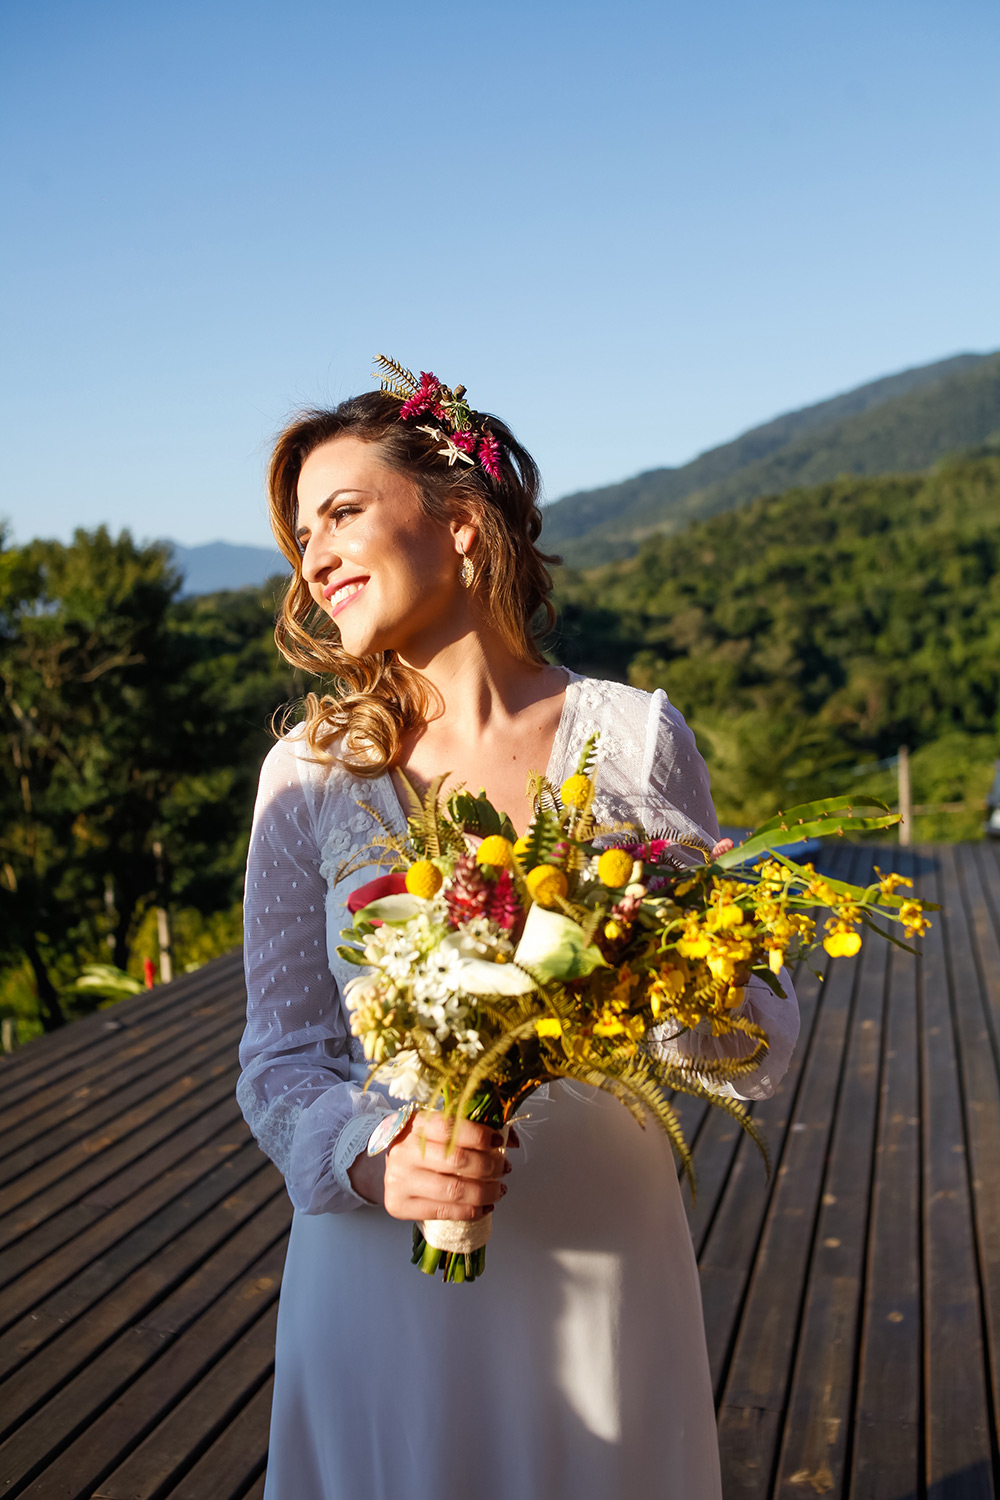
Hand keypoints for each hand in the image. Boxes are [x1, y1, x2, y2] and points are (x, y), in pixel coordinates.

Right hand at [349, 1112, 515, 1219]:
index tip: (499, 1141)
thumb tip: (513, 1140)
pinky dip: (471, 1211)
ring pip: (453, 1190)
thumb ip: (475, 1129)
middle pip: (457, 1160)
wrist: (392, 1167)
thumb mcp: (443, 1128)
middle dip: (489, 1166)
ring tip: (499, 1190)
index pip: (452, 1127)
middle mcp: (404, 1150)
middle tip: (504, 1168)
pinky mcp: (399, 1205)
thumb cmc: (424, 1146)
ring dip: (485, 1192)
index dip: (480, 1135)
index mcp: (416, 1124)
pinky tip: (484, 1206)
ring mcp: (399, 1180)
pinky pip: (443, 1212)